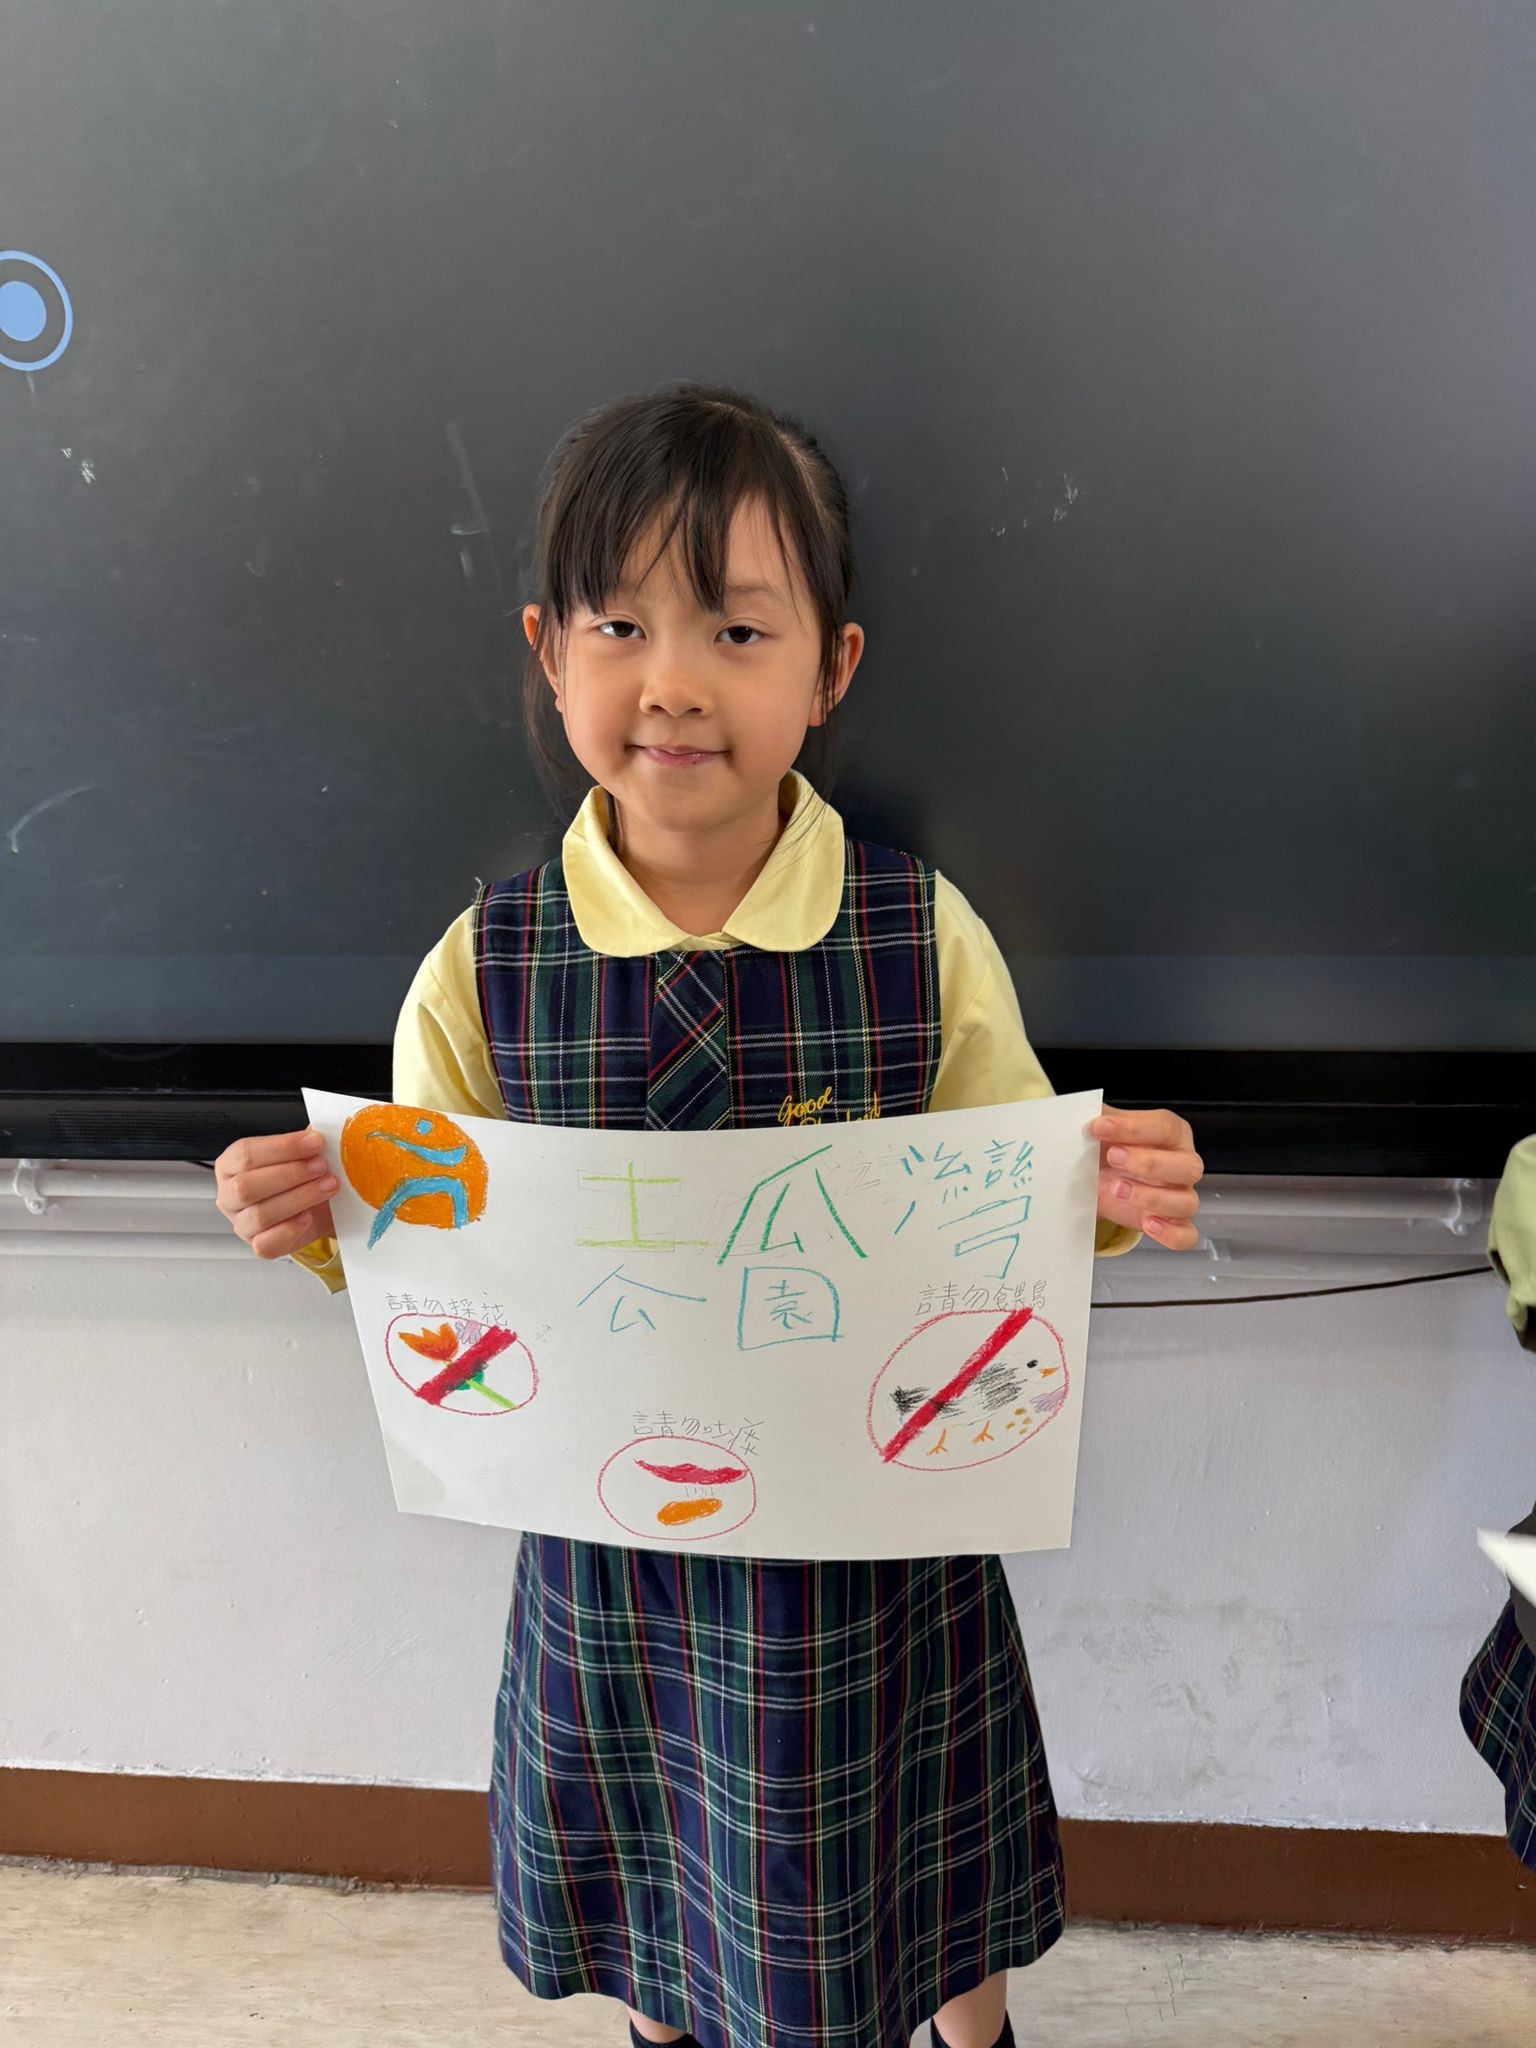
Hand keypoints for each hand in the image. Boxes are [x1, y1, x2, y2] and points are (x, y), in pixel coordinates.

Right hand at [215, 1128, 337, 1259]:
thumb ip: (306, 1141)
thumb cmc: (302, 1177)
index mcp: (231, 1165)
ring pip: (260, 1215)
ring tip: (328, 1186)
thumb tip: (322, 1129)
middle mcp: (230, 1194)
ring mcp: (241, 1223)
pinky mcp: (258, 1245)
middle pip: (247, 1185)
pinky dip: (290, 1229)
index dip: (283, 1147)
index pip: (246, 1153)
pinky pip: (266, 1244)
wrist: (317, 1209)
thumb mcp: (303, 1154)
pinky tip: (308, 1216)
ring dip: (299, 1198)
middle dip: (290, 1174)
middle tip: (322, 1166)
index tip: (315, 1142)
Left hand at [1090, 1107, 1202, 1249]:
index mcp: (1172, 1133)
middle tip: (1112, 1158)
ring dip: (1152, 1198)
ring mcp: (1181, 1195)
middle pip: (1188, 1166)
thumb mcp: (1106, 1128)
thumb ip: (1101, 1118)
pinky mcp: (1174, 1224)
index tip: (1099, 1127)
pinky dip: (1170, 1234)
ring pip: (1186, 1201)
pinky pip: (1186, 1235)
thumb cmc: (1111, 1148)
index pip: (1164, 1128)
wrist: (1100, 1176)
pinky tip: (1148, 1224)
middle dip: (1148, 1163)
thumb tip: (1084, 1112)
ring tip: (1117, 1189)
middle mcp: (1183, 1163)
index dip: (1132, 1128)